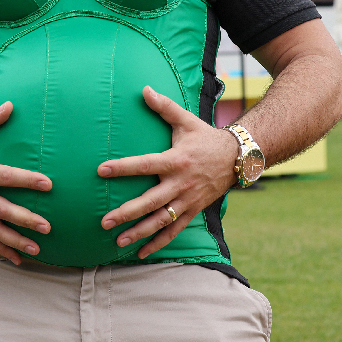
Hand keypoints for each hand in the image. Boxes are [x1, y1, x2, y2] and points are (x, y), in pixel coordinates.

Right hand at [0, 101, 52, 264]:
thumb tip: (10, 106)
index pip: (5, 176)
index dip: (27, 180)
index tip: (48, 184)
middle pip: (1, 209)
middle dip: (24, 219)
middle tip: (46, 226)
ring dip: (14, 240)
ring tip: (37, 248)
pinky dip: (0, 249)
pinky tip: (18, 258)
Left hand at [98, 85, 238, 257]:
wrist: (239, 158)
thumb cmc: (205, 137)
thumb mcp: (186, 120)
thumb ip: (163, 107)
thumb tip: (144, 89)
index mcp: (175, 160)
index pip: (144, 164)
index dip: (123, 168)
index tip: (101, 170)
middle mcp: (181, 183)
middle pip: (150, 201)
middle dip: (127, 213)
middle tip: (104, 221)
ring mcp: (188, 200)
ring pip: (162, 220)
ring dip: (140, 232)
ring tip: (118, 240)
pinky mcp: (193, 211)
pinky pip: (175, 230)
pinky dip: (159, 242)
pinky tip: (141, 252)